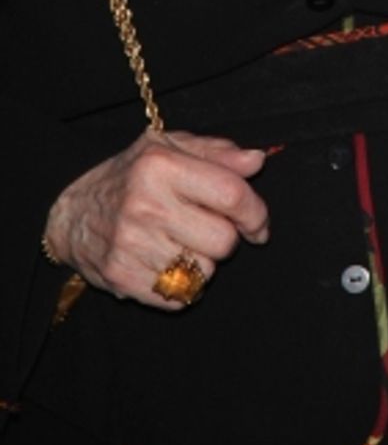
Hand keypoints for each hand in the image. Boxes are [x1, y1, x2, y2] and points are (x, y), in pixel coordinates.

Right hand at [42, 128, 269, 308]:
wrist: (72, 215)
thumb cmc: (132, 175)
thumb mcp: (170, 147)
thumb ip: (218, 153)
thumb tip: (257, 161)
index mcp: (161, 165)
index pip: (231, 194)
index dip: (255, 213)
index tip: (258, 224)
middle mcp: (145, 205)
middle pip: (223, 241)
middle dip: (226, 238)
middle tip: (208, 228)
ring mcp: (130, 244)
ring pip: (205, 272)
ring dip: (203, 261)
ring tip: (181, 242)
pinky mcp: (122, 278)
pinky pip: (180, 297)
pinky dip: (183, 285)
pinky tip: (166, 262)